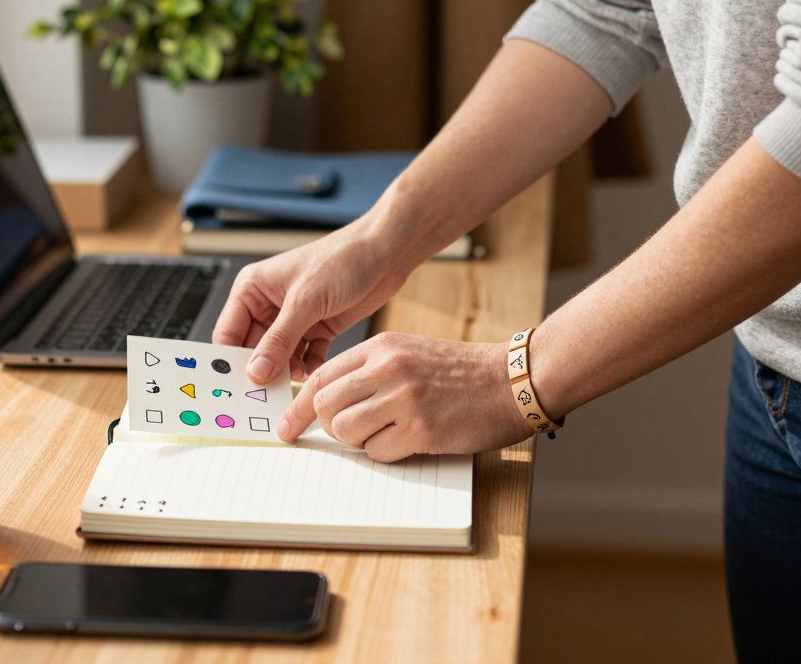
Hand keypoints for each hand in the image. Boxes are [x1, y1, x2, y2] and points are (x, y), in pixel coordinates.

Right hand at [213, 224, 410, 383]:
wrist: (384, 253)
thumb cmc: (341, 260)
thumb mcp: (305, 301)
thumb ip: (279, 339)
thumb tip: (255, 372)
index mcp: (252, 289)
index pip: (229, 334)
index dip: (231, 361)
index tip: (239, 388)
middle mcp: (268, 305)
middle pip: (253, 350)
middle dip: (262, 370)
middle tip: (267, 394)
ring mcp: (293, 318)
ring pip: (279, 357)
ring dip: (286, 370)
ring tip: (295, 379)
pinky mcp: (317, 328)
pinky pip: (304, 356)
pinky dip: (308, 365)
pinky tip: (315, 367)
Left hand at [279, 332, 534, 461]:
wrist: (513, 380)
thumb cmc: (462, 371)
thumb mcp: (409, 352)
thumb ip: (370, 370)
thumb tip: (329, 399)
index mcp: (381, 348)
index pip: (321, 377)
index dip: (299, 406)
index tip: (288, 426)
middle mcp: (388, 369)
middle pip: (325, 405)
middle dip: (329, 426)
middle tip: (348, 432)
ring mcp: (404, 399)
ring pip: (345, 431)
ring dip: (359, 441)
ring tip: (386, 433)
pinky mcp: (422, 429)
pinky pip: (378, 452)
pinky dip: (387, 453)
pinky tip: (411, 440)